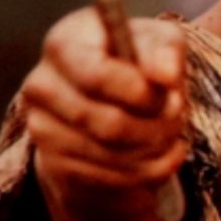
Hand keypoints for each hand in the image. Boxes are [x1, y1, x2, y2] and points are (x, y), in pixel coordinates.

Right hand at [17, 8, 190, 220]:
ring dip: (157, 149)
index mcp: (63, 45)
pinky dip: (151, 171)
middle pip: (109, 124)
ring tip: (172, 133)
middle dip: (158, 125)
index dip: (141, 93)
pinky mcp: (53, 163)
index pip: (97, 77)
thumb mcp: (158, 41)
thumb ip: (164, 50)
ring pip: (113, 156)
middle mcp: (41, 86)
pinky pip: (112, 179)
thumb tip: (166, 75)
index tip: (172, 93)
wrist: (110, 98)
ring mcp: (42, 128)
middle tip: (179, 115)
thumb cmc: (137, 60)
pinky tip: (165, 155)